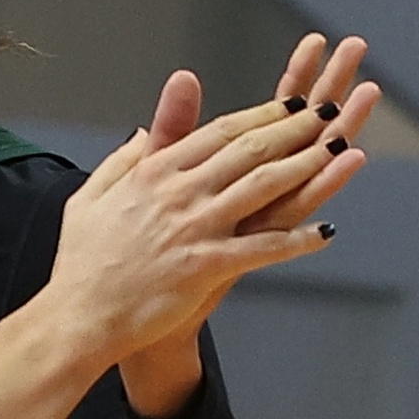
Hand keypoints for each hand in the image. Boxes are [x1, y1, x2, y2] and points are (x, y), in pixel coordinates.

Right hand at [45, 74, 338, 369]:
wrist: (78, 315)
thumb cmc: (80, 263)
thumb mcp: (89, 197)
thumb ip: (122, 160)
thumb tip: (144, 132)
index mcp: (151, 173)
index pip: (218, 133)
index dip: (261, 114)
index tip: (290, 103)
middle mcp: (176, 193)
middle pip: (249, 151)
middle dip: (295, 128)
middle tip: (327, 113)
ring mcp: (194, 229)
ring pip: (263, 187)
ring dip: (307, 167)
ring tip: (339, 152)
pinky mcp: (206, 266)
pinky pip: (262, 250)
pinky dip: (296, 241)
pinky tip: (324, 233)